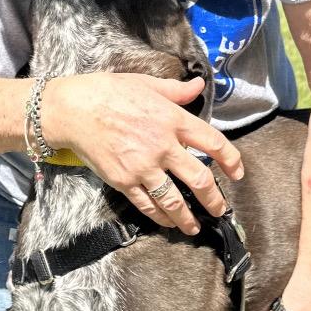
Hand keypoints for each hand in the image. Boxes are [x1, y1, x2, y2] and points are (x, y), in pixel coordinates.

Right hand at [43, 72, 243, 234]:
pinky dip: (160, 217)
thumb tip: (198, 85)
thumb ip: (176, 90)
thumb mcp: (147, 84)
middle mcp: (163, 146)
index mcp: (173, 119)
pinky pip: (148, 205)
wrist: (73, 110)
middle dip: (214, 200)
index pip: (213, 142)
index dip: (231, 160)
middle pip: (199, 179)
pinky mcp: (124, 181)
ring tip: (194, 227)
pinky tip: (167, 222)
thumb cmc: (109, 91)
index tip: (237, 173)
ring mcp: (143, 167)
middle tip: (220, 210)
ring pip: (174, 200)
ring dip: (188, 218)